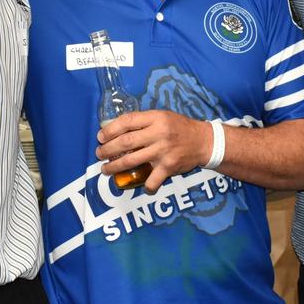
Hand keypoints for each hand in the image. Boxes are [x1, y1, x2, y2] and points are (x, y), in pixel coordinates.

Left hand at [96, 110, 211, 192]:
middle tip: (99, 153)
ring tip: (106, 169)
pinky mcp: (169, 167)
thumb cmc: (179, 127)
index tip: (100, 136)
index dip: (110, 129)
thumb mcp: (162, 116)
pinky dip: (146, 186)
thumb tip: (117, 128)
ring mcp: (163, 151)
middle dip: (108, 149)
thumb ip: (143, 121)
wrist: (204, 141)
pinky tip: (142, 187)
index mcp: (156, 118)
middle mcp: (158, 133)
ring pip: (132, 160)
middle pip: (125, 142)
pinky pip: (152, 180)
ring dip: (115, 167)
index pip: (127, 121)